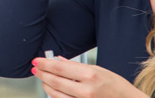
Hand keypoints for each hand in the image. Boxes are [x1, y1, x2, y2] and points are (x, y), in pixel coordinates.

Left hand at [31, 56, 148, 97]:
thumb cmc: (118, 88)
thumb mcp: (99, 70)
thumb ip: (76, 66)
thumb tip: (58, 60)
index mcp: (90, 76)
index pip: (59, 68)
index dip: (44, 64)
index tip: (37, 61)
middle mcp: (86, 90)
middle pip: (54, 80)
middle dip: (42, 73)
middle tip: (36, 68)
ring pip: (55, 94)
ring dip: (46, 84)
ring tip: (44, 78)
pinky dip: (55, 94)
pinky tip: (53, 89)